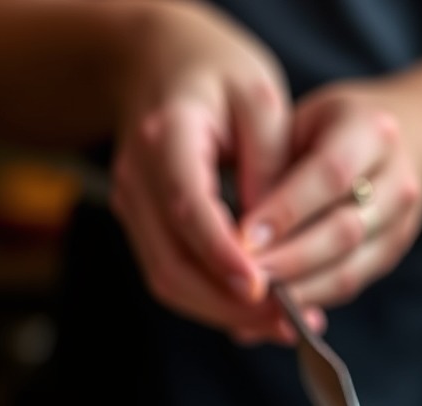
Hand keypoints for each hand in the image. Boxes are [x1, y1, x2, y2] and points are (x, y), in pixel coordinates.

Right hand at [108, 2, 300, 339]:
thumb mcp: (262, 100)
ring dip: (225, 314)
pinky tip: (259, 311)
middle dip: (230, 305)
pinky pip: (174, 277)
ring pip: (169, 281)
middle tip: (288, 324)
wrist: (158, 62)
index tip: (260, 289)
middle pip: (172, 263)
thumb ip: (271, 168)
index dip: (222, 254)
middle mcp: (137, 178)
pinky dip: (215, 302)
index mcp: (167, 134)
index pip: (188, 205)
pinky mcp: (143, 228)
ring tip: (284, 326)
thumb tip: (273, 243)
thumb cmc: (217, 74)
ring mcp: (132, 207)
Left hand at [237, 77, 421, 310]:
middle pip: (343, 232)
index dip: (286, 212)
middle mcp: (398, 181)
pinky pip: (348, 286)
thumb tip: (230, 236)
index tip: (242, 238)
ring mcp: (401, 224)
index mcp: (372, 131)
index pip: (330, 175)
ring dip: (298, 291)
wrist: (403, 141)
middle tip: (244, 276)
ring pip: (349, 270)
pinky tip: (274, 312)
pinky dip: (309, 301)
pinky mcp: (391, 255)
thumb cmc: (327, 130)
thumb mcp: (299, 125)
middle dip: (288, 260)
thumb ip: (271, 170)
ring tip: (255, 300)